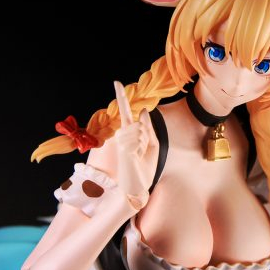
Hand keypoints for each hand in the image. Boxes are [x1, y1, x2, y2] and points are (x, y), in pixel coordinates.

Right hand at [114, 81, 158, 209]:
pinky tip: (136, 158)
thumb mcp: (153, 145)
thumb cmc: (145, 167)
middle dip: (148, 136)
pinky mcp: (122, 149)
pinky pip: (139, 139)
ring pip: (141, 130)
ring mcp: (121, 142)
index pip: (126, 112)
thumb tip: (143, 111)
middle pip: (142, 123)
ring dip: (145, 143)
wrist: (139, 187)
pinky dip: (142, 148)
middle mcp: (122, 135)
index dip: (121, 97)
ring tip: (139, 156)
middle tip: (143, 152)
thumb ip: (148, 128)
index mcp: (130, 133)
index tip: (116, 82)